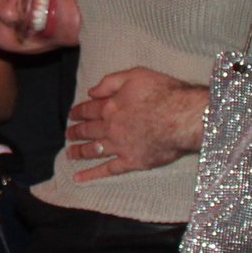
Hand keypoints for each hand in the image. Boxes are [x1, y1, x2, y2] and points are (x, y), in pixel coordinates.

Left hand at [65, 68, 208, 179]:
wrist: (183, 117)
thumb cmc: (164, 93)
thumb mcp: (135, 75)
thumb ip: (110, 82)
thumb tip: (91, 91)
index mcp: (110, 106)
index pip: (88, 109)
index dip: (78, 112)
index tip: (71, 115)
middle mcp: (110, 127)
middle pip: (88, 130)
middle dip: (75, 132)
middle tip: (68, 133)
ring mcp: (119, 146)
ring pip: (93, 150)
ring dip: (79, 151)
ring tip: (69, 153)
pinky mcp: (131, 161)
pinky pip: (107, 169)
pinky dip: (91, 174)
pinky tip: (79, 177)